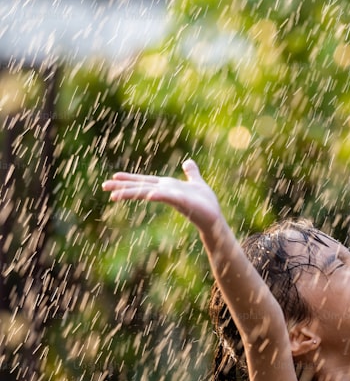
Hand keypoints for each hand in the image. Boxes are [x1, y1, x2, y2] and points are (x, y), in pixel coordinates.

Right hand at [102, 159, 223, 230]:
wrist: (215, 218)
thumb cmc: (206, 203)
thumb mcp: (197, 183)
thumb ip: (192, 173)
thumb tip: (188, 162)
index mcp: (167, 186)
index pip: (145, 180)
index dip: (130, 178)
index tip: (114, 176)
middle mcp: (166, 191)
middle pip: (141, 187)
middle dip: (123, 187)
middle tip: (104, 187)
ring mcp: (172, 196)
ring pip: (148, 192)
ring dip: (131, 193)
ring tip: (114, 195)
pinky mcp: (182, 201)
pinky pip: (167, 197)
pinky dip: (158, 194)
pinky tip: (149, 194)